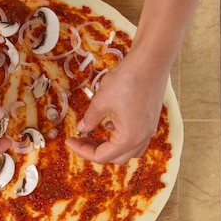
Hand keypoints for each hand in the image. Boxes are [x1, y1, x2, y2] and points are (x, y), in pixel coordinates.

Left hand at [65, 49, 168, 163]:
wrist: (150, 61)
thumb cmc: (127, 81)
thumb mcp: (100, 102)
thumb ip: (89, 120)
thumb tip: (82, 129)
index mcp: (129, 138)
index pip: (102, 156)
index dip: (82, 150)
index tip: (70, 140)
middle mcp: (142, 138)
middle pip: (117, 158)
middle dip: (96, 151)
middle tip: (81, 139)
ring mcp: (149, 129)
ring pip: (129, 150)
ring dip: (111, 146)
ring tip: (95, 134)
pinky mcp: (151, 120)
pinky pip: (136, 137)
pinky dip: (122, 137)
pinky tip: (110, 122)